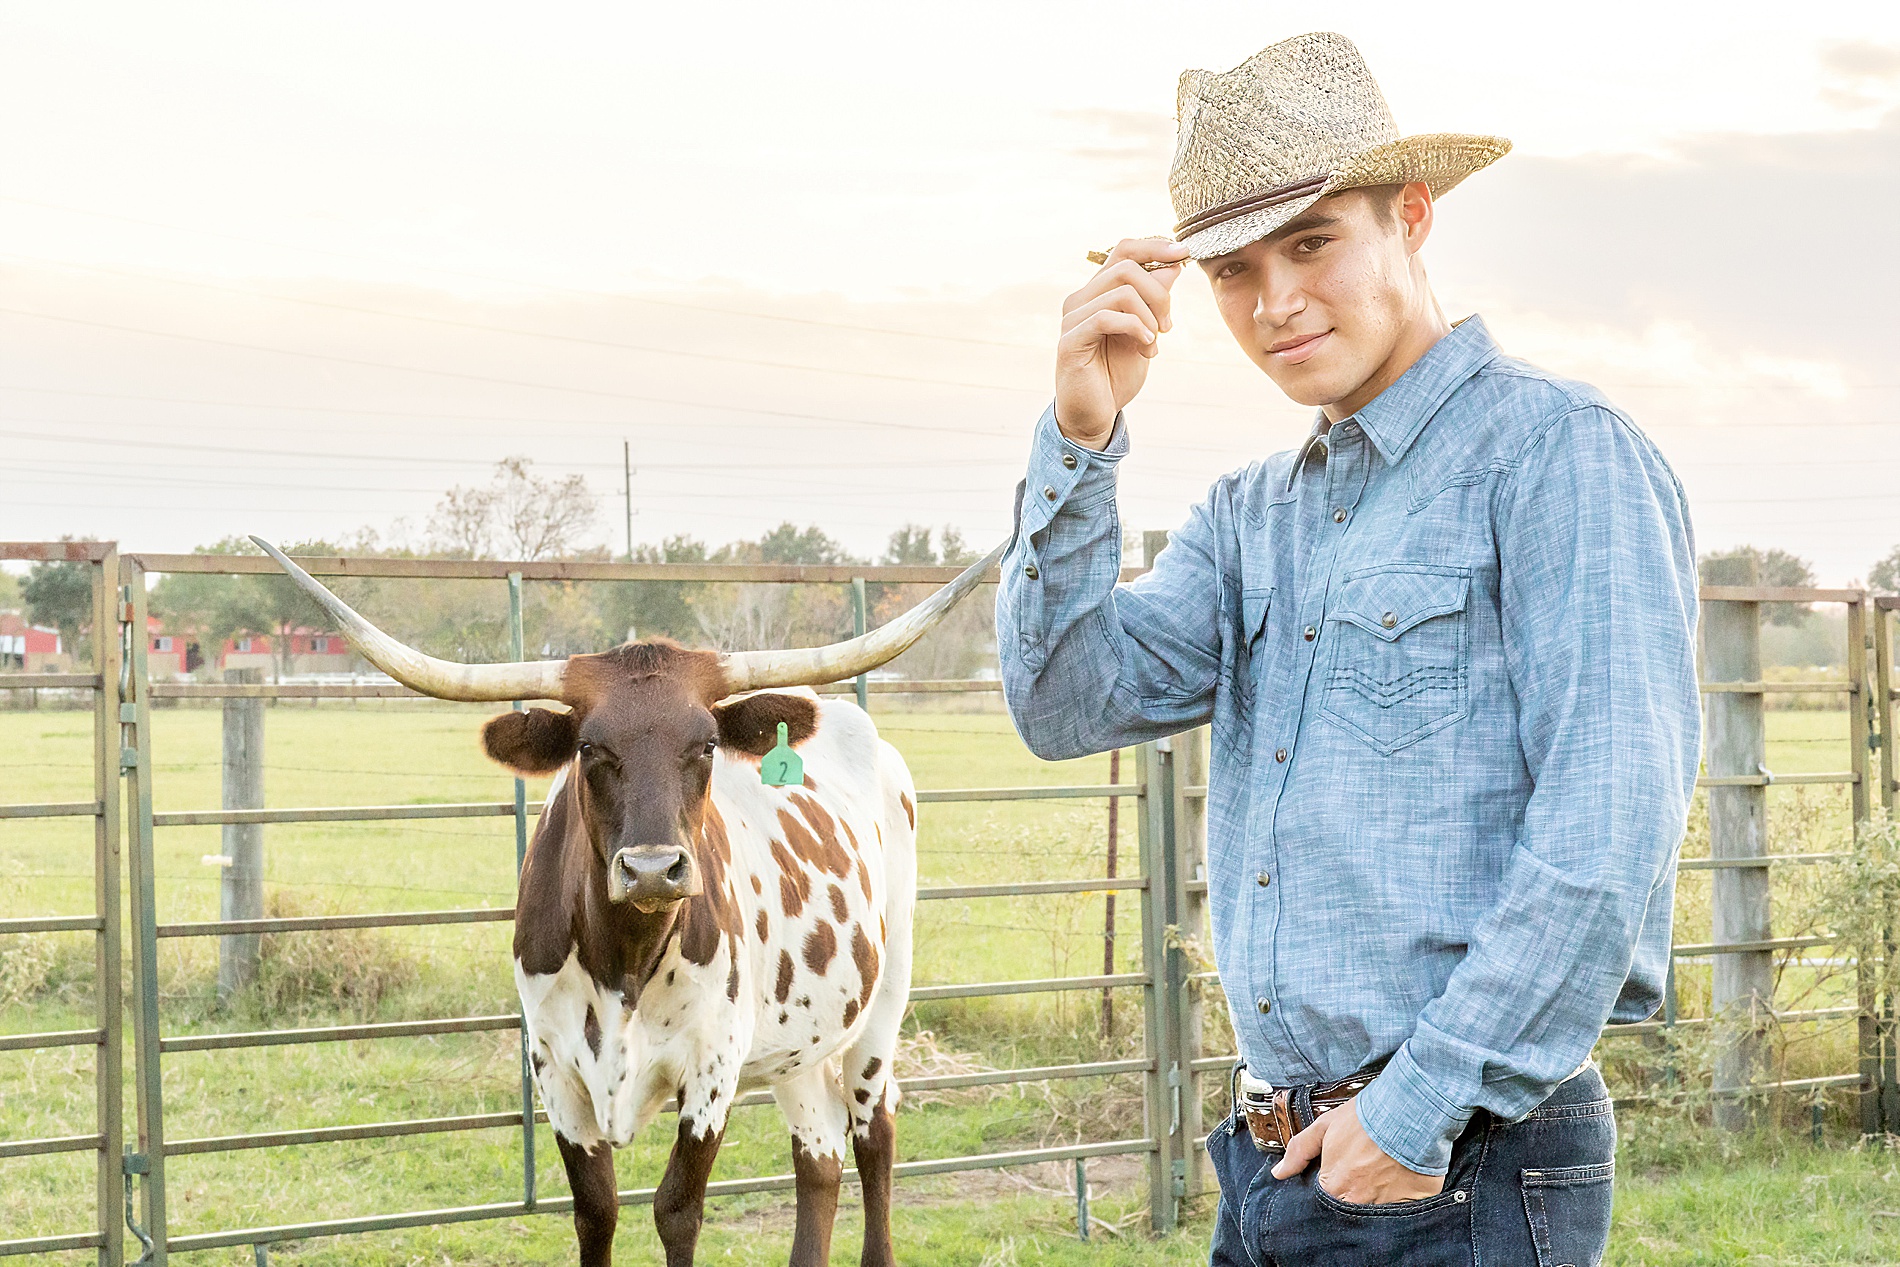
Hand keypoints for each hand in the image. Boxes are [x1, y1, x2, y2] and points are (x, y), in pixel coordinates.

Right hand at [1054, 237, 1188, 448]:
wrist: (1095, 414)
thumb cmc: (1116, 374)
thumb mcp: (1146, 332)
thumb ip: (1155, 300)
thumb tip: (1173, 266)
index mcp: (1097, 292)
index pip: (1123, 251)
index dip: (1154, 246)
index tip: (1184, 254)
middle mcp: (1080, 299)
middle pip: (1126, 267)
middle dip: (1159, 294)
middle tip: (1168, 326)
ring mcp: (1072, 319)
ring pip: (1121, 292)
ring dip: (1149, 318)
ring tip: (1153, 344)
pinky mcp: (1070, 341)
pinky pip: (1106, 318)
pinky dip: (1134, 329)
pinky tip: (1145, 348)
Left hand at [1270, 1100, 1443, 1204]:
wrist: (1409, 1110)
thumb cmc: (1366, 1117)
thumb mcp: (1325, 1126)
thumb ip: (1299, 1151)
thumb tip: (1278, 1173)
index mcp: (1333, 1187)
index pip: (1324, 1203)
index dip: (1329, 1192)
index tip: (1338, 1180)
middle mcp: (1358, 1203)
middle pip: (1349, 1213)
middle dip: (1351, 1201)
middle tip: (1361, 1180)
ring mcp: (1386, 1207)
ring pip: (1375, 1216)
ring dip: (1375, 1203)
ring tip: (1381, 1181)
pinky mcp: (1413, 1205)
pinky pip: (1403, 1213)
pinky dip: (1401, 1205)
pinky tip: (1401, 1187)